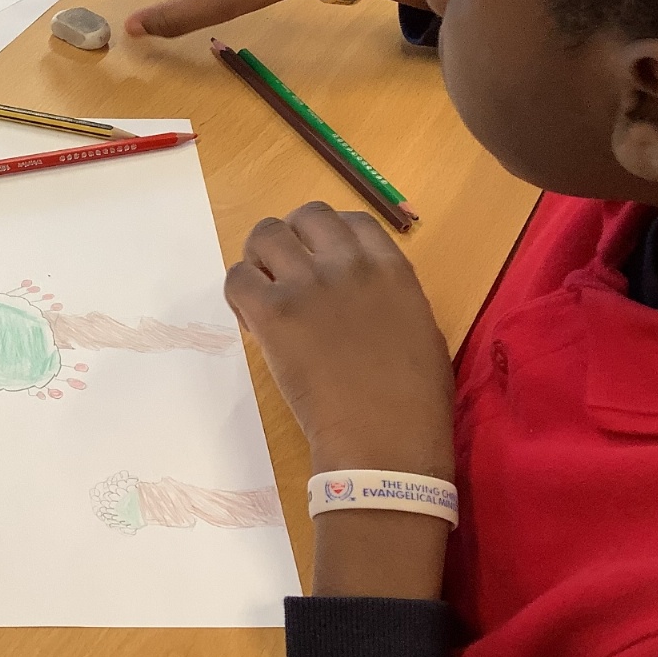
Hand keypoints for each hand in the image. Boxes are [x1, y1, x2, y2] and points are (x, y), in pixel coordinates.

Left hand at [224, 202, 453, 480]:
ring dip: (260, 259)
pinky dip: (239, 294)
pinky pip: (237, 278)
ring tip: (264, 294)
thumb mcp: (420, 328)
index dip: (329, 238)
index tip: (321, 264)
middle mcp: (348, 264)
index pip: (351, 221)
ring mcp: (309, 284)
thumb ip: (389, 295)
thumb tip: (360, 291)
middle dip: (293, 240)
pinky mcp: (274, 312)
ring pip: (265, 235)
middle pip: (306, 216)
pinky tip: (253, 321)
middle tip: (286, 274)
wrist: (384, 440)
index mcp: (391, 268)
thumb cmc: (414, 400)